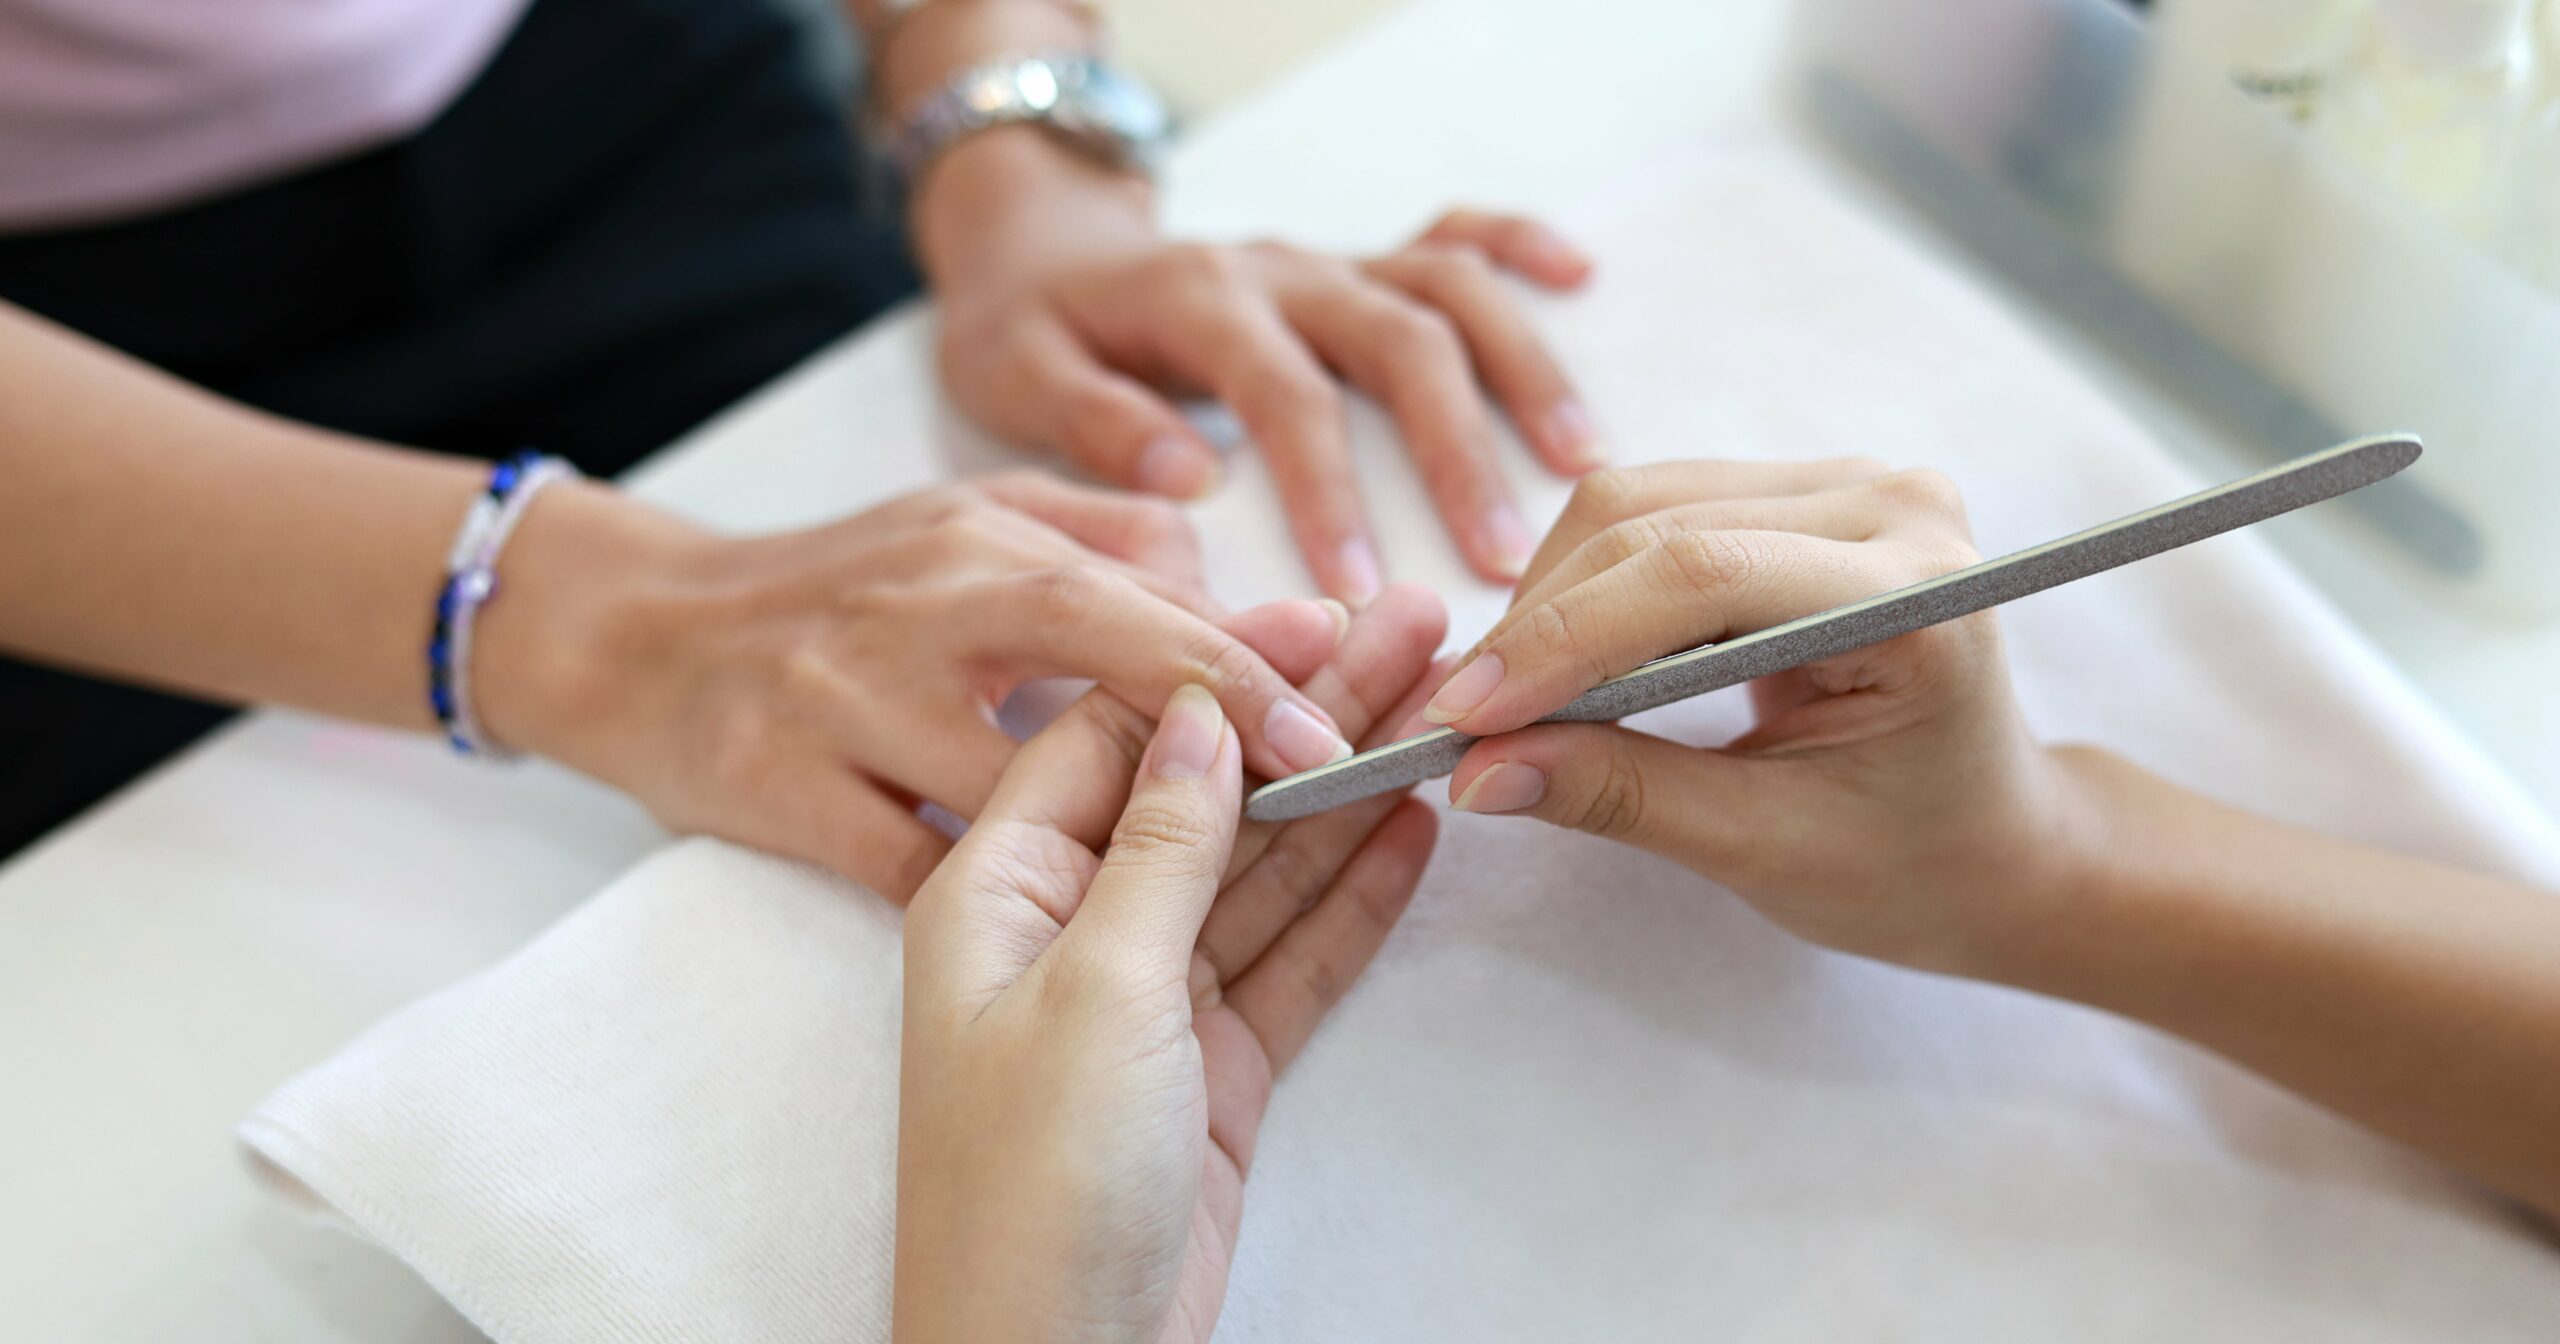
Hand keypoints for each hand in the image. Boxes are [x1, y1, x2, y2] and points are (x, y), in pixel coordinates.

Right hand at [474, 470, 1364, 901]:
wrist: (634, 636)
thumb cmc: (834, 585)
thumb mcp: (964, 522)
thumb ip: (1097, 536)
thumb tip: (1225, 559)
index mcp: (973, 549)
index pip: (1129, 600)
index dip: (1238, 654)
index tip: (1343, 697)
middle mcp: (915, 621)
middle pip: (1084, 668)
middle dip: (1215, 719)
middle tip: (1333, 764)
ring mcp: (843, 712)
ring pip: (1005, 789)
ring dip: (1124, 836)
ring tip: (1239, 869)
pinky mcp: (784, 799)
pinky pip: (910, 869)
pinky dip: (996, 902)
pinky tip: (1080, 943)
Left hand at [895, 586, 1447, 1343]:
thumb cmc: (1031, 1184)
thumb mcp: (1099, 986)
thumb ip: (1162, 842)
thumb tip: (1199, 707)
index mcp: (998, 889)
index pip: (1114, 734)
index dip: (1217, 665)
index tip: (1317, 613)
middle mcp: (1069, 929)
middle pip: (1204, 791)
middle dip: (1306, 712)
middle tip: (1414, 631)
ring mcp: (1146, 1002)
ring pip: (1259, 869)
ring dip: (1345, 792)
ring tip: (1441, 704)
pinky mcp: (1210, 1070)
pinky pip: (1290, 958)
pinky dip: (1352, 898)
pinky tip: (1413, 828)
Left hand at [916, 128, 1600, 600]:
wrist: (1034, 244)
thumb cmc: (1028, 328)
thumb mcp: (1013, 374)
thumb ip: (1094, 423)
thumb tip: (1192, 480)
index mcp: (1201, 303)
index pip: (1286, 399)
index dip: (1329, 494)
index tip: (1360, 588)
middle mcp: (1281, 271)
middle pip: (1397, 341)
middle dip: (1456, 450)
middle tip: (1499, 557)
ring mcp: (1327, 260)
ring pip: (1446, 289)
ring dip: (1520, 369)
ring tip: (1578, 463)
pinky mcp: (1353, 259)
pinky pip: (1450, 233)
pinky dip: (1518, 246)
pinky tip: (1581, 278)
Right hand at [1419, 459, 2098, 970]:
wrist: (1998, 843)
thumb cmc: (1914, 864)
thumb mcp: (1769, 850)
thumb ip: (1624, 796)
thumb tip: (1478, 770)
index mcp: (1917, 595)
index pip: (1700, 578)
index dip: (1564, 642)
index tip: (1463, 718)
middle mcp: (1890, 504)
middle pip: (1652, 523)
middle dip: (1537, 628)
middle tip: (1456, 725)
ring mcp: (1847, 485)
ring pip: (1635, 503)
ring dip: (1548, 601)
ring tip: (1499, 702)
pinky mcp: (1800, 494)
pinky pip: (1653, 510)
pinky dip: (1583, 586)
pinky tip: (1553, 664)